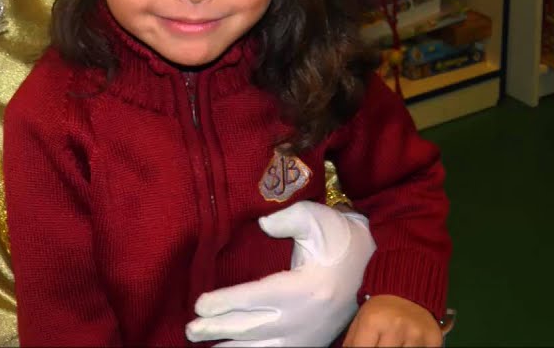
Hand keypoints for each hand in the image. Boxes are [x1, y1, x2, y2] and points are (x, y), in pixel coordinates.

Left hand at [185, 201, 375, 346]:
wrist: (362, 262)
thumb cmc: (333, 236)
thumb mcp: (313, 218)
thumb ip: (287, 219)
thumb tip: (262, 225)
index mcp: (305, 288)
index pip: (256, 297)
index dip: (226, 303)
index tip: (200, 304)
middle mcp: (305, 317)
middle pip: (253, 327)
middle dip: (219, 329)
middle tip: (191, 329)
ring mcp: (309, 335)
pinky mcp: (310, 343)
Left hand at [343, 294, 441, 346]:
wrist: (409, 291)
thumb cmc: (380, 311)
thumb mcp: (360, 322)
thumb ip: (352, 343)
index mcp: (373, 322)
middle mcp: (396, 327)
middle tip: (381, 345)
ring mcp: (416, 335)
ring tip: (394, 343)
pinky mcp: (434, 340)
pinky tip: (407, 344)